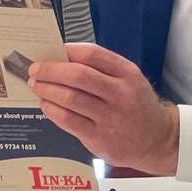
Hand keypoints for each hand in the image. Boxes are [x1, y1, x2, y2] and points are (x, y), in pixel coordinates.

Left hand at [29, 43, 178, 174]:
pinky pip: (67, 120)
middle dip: (50, 70)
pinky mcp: (98, 137)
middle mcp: (121, 94)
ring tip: (36, 85)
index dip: (67, 51)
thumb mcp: (130, 80)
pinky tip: (46, 104)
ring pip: (69, 98)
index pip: (93, 54)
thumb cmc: (136, 105)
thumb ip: (102, 69)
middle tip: (35, 70)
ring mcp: (110, 117)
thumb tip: (63, 59)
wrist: (156, 139)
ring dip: (46, 90)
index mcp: (128, 74)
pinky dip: (51, 110)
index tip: (52, 51)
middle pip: (78, 76)